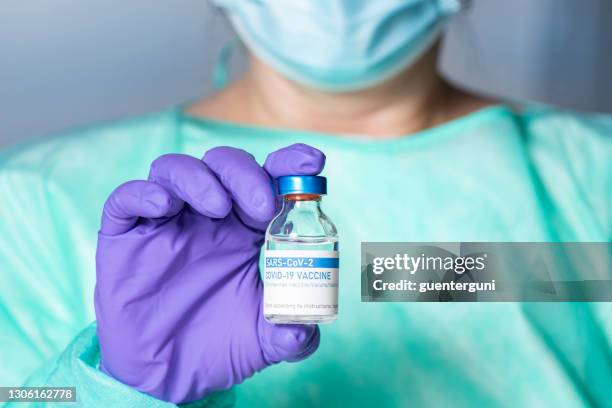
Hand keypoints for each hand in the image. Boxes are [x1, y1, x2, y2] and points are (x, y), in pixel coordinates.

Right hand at [95, 144, 324, 402]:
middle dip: (245, 173)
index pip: (266, 180)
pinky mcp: (126, 237)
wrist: (165, 376)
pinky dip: (143, 193)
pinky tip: (163, 207)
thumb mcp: (262, 342)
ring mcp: (165, 223)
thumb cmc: (218, 345)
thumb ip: (290, 336)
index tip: (312, 161)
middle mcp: (206, 216)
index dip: (288, 164)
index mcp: (245, 229)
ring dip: (199, 177)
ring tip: (217, 207)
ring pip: (175, 169)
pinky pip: (125, 199)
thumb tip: (305, 329)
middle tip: (261, 205)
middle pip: (224, 165)